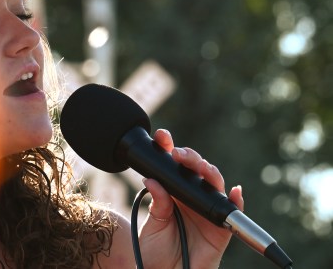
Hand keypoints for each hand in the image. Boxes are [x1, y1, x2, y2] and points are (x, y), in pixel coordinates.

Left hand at [138, 129, 243, 268]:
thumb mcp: (153, 225)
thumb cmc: (155, 253)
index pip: (174, 168)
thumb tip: (152, 179)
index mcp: (173, 194)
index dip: (169, 150)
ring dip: (209, 173)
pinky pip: (232, 213)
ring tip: (200, 166)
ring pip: (214, 186)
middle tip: (177, 152)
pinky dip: (237, 201)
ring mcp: (207, 213)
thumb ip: (157, 204)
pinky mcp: (220, 230)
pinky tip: (235, 191)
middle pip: (197, 172)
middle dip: (190, 157)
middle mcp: (192, 199)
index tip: (161, 137)